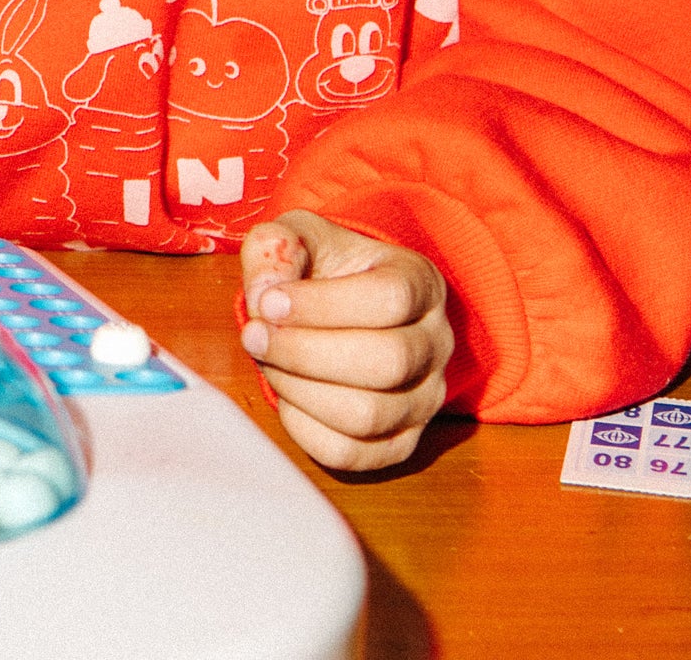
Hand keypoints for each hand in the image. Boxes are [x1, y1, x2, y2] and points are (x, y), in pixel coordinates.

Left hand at [238, 210, 455, 471]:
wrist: (339, 303)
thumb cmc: (321, 268)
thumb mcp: (298, 236)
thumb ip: (277, 249)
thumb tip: (266, 296)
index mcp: (420, 283)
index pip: (390, 300)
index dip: (321, 305)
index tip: (268, 301)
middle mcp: (435, 343)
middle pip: (387, 363)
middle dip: (302, 352)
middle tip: (254, 335)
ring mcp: (425, 399)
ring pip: (368, 415)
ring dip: (298, 389)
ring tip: (267, 360)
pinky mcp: (399, 441)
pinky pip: (351, 454)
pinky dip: (304, 426)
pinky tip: (286, 390)